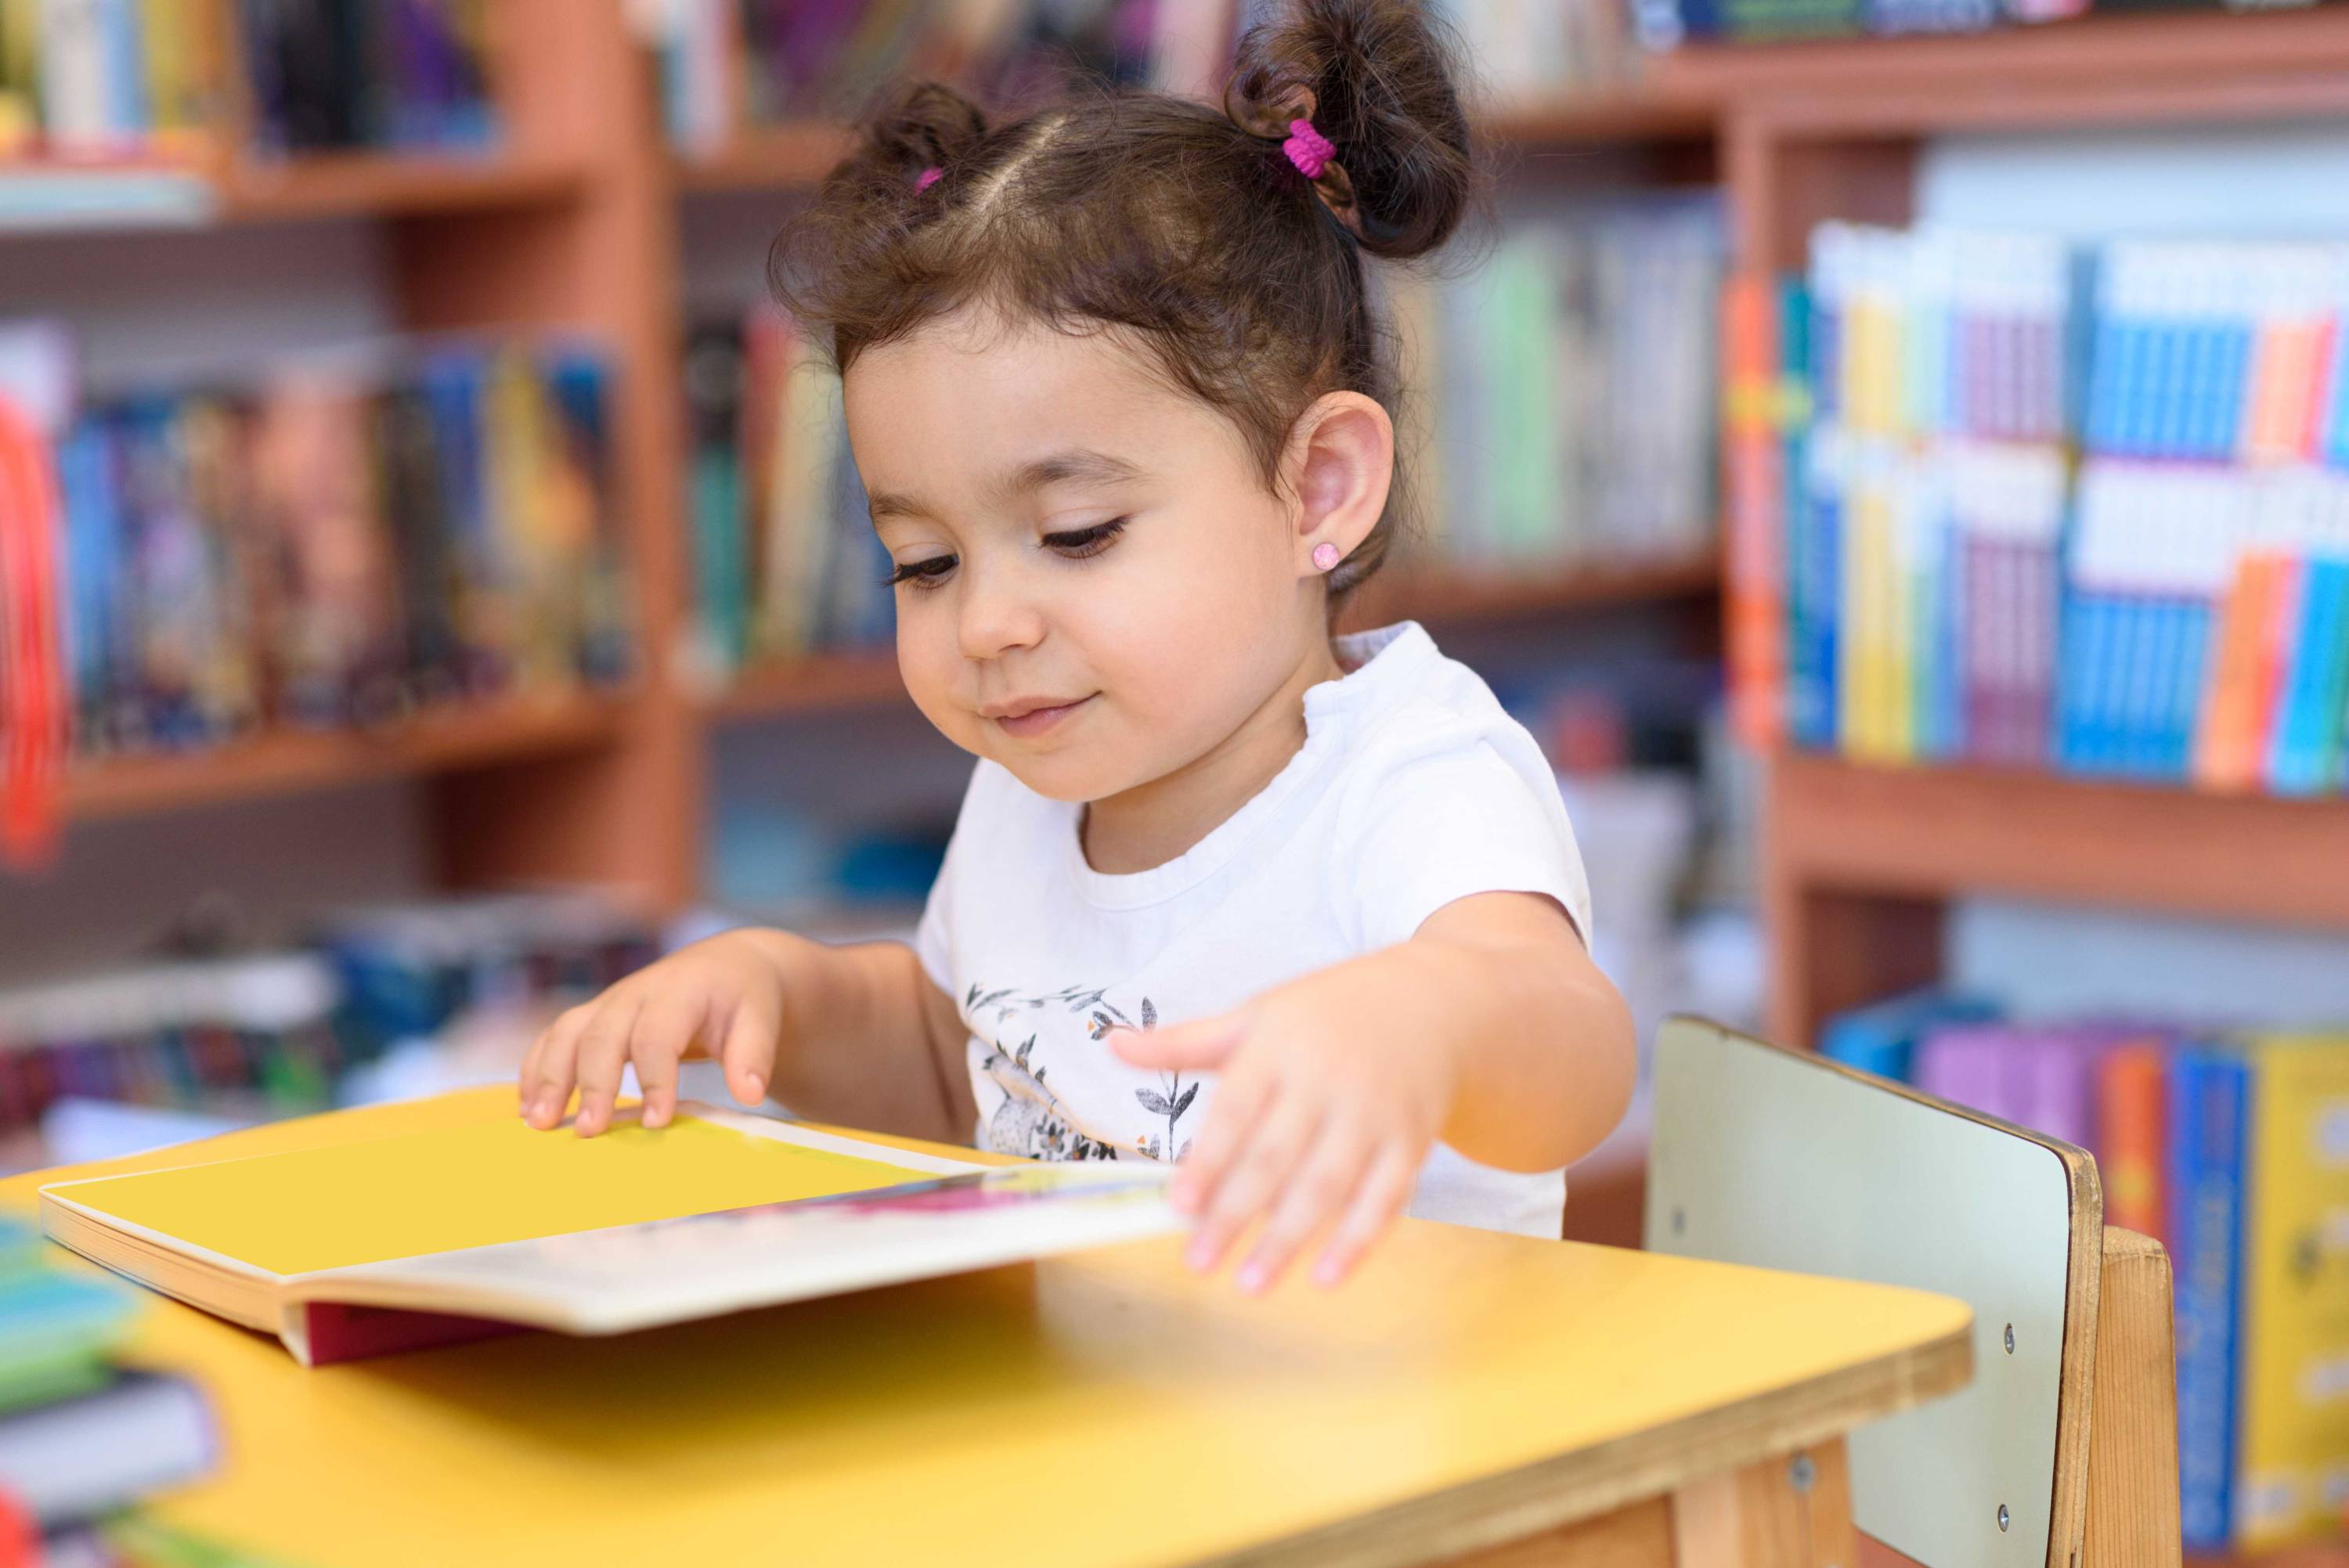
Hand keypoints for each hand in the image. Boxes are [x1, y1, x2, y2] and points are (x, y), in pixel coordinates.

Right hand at [517, 930, 786, 1136]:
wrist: (726, 967)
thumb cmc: (743, 999)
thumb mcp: (761, 1018)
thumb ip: (754, 1054)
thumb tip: (750, 1094)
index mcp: (680, 990)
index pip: (658, 1034)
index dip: (655, 1079)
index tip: (657, 1122)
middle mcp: (636, 993)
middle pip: (602, 1035)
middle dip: (591, 1084)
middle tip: (589, 1132)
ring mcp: (608, 1004)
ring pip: (567, 1033)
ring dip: (548, 1078)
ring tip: (539, 1124)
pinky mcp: (592, 1017)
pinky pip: (553, 1038)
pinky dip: (535, 1070)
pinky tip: (528, 1109)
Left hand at [1112, 965, 1455, 1293]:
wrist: (1436, 1003)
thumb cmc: (1331, 1013)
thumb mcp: (1257, 1014)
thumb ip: (1185, 1042)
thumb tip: (1111, 1046)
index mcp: (1280, 1046)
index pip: (1236, 1110)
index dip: (1208, 1161)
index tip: (1179, 1206)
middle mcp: (1327, 1081)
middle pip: (1276, 1157)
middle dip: (1235, 1214)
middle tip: (1198, 1261)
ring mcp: (1374, 1114)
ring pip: (1327, 1186)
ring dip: (1288, 1239)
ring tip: (1249, 1284)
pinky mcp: (1411, 1143)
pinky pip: (1385, 1200)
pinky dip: (1357, 1242)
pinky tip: (1324, 1278)